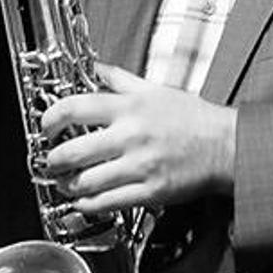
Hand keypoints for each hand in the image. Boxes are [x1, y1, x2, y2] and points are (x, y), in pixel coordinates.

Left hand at [40, 63, 235, 213]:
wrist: (225, 145)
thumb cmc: (194, 119)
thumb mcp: (156, 89)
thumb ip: (120, 79)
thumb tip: (95, 68)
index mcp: (130, 108)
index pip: (75, 108)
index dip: (51, 119)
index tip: (47, 126)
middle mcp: (131, 136)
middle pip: (73, 152)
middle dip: (53, 160)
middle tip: (51, 161)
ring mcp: (140, 166)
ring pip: (85, 182)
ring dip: (67, 185)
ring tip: (66, 182)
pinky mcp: (150, 191)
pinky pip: (107, 202)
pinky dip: (88, 204)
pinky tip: (85, 199)